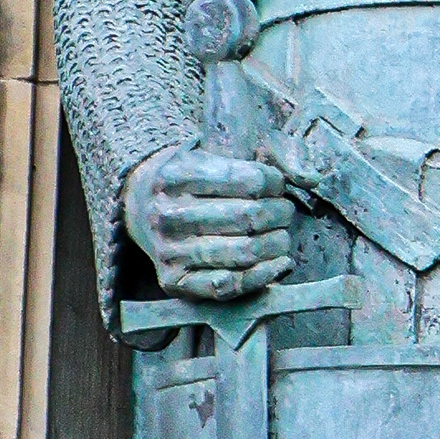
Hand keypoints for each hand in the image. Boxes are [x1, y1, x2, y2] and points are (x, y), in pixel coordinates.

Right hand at [125, 145, 296, 303]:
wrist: (140, 206)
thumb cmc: (186, 180)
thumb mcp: (205, 152)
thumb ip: (247, 158)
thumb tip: (299, 175)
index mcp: (176, 175)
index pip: (248, 180)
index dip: (274, 183)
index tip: (278, 185)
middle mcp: (168, 215)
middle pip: (248, 217)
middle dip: (279, 214)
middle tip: (284, 212)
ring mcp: (169, 251)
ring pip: (243, 252)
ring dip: (277, 244)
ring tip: (281, 235)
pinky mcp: (174, 281)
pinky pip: (229, 285)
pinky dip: (263, 275)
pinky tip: (279, 262)